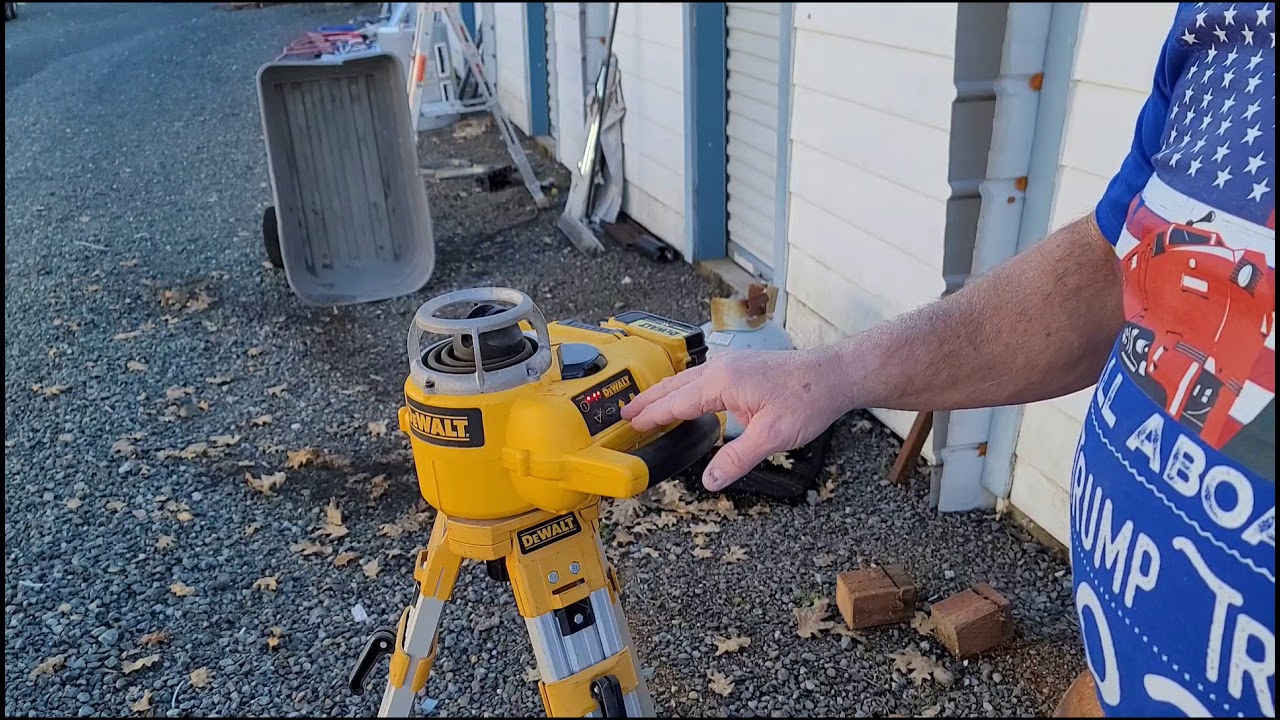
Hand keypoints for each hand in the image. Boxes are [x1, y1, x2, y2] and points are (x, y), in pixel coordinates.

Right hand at [622, 348, 852, 491]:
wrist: (833, 375)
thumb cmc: (807, 399)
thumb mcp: (771, 437)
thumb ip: (737, 459)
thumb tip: (711, 480)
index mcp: (722, 382)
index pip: (677, 402)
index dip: (653, 416)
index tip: (632, 425)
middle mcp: (722, 368)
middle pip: (675, 386)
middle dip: (649, 401)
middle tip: (625, 413)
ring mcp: (732, 364)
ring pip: (687, 379)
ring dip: (666, 393)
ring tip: (646, 405)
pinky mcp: (742, 366)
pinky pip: (702, 376)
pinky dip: (684, 388)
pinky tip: (685, 397)